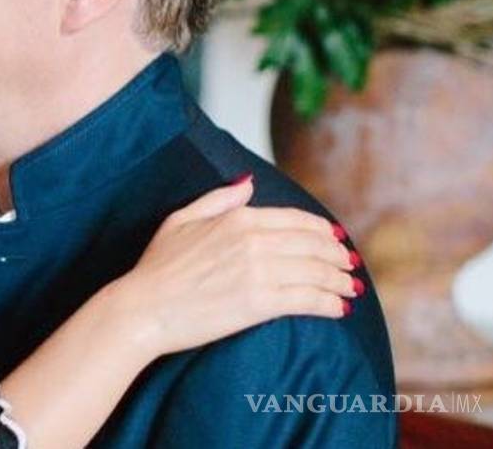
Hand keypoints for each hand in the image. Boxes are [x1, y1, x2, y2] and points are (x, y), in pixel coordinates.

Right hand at [113, 176, 357, 357]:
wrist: (143, 308)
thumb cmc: (156, 268)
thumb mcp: (180, 220)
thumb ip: (218, 199)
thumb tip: (248, 183)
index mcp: (237, 218)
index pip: (297, 220)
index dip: (322, 231)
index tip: (334, 240)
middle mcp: (253, 240)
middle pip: (314, 244)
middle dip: (338, 256)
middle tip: (348, 267)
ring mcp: (258, 271)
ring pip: (317, 271)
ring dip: (340, 281)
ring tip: (350, 289)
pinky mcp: (260, 303)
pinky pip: (309, 299)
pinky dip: (330, 303)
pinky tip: (339, 309)